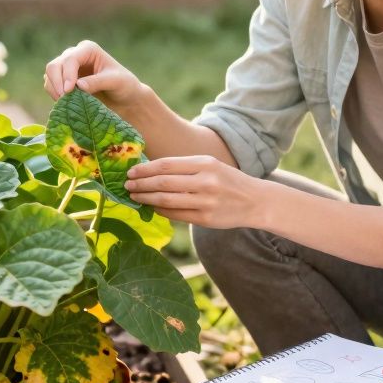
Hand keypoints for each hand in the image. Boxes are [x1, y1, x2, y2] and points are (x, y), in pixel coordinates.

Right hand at [43, 39, 145, 110]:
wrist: (124, 98)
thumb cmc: (124, 86)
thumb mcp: (115, 82)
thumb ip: (97, 82)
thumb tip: (78, 85)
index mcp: (88, 49)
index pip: (70, 59)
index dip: (67, 75)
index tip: (69, 91)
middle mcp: (75, 55)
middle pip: (54, 66)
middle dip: (57, 83)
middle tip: (64, 99)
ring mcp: (67, 67)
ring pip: (49, 75)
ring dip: (54, 90)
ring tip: (66, 103)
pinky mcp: (63, 80)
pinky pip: (50, 85)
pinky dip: (54, 94)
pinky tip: (65, 103)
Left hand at [124, 155, 265, 228]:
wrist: (255, 201)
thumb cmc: (227, 180)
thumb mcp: (210, 165)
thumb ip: (185, 167)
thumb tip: (151, 170)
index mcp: (205, 163)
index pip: (167, 165)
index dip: (145, 169)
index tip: (131, 171)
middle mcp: (205, 181)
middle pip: (163, 183)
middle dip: (141, 184)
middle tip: (126, 184)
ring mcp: (205, 202)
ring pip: (166, 200)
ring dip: (145, 198)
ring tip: (134, 196)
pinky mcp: (205, 219)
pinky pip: (175, 215)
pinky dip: (159, 210)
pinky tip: (151, 207)